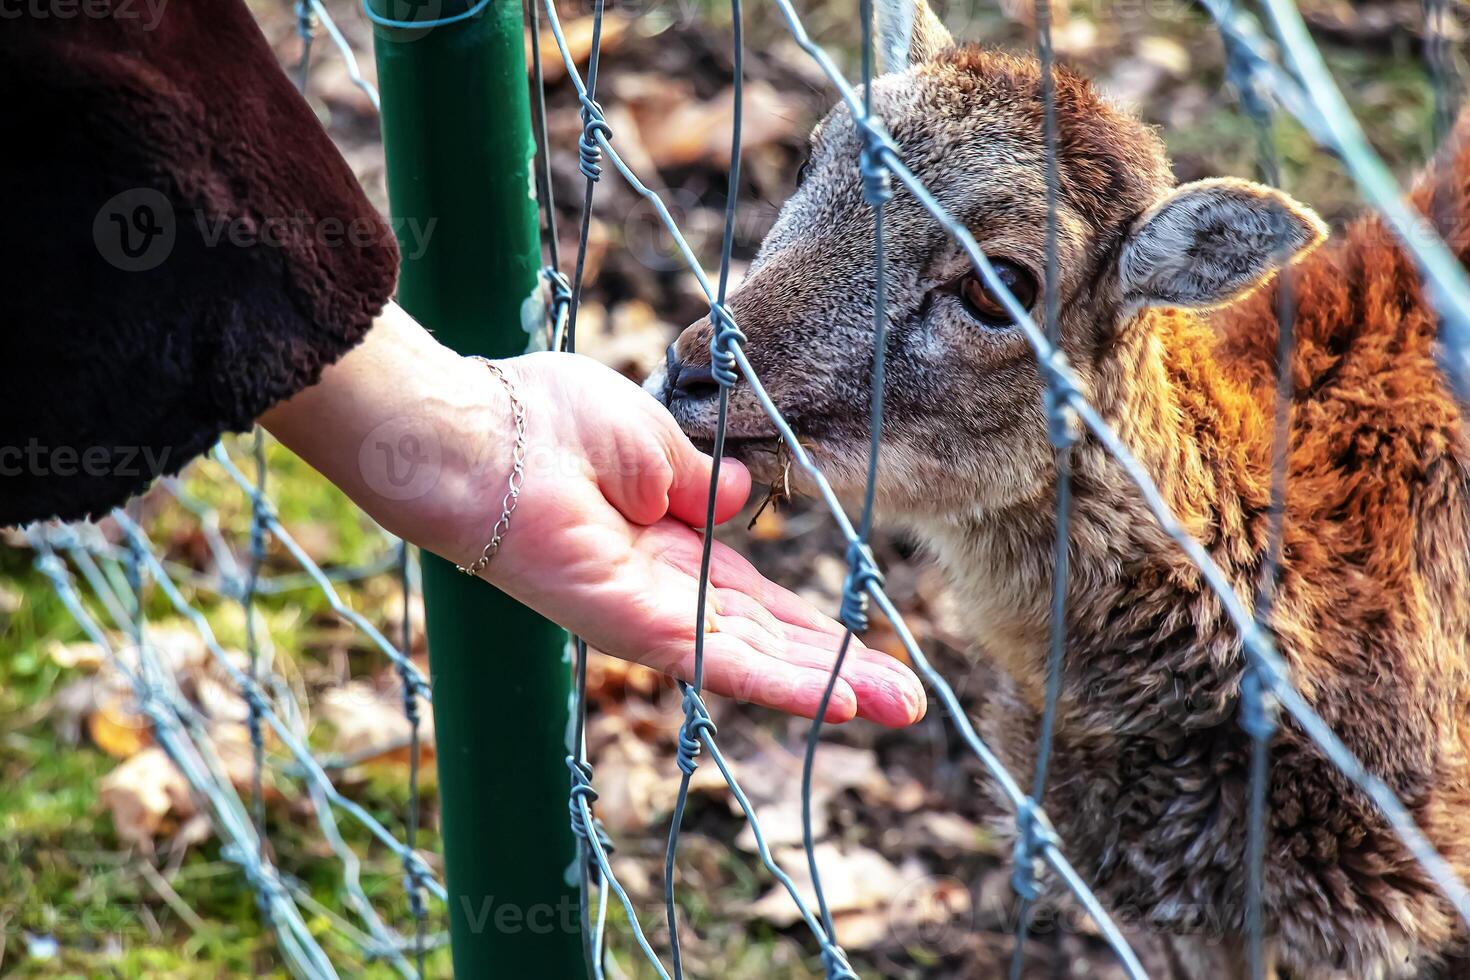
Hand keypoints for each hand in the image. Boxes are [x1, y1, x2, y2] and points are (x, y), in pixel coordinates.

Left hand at [473, 351, 925, 727]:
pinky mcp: (634, 628)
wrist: (484, 436)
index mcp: (669, 541)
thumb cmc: (550, 422)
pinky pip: (719, 659)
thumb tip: (747, 495)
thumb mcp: (656, 440)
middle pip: (768, 639)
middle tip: (906, 699)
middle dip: (840, 667)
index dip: (812, 624)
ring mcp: (649, 615)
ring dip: (828, 683)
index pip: (755, 598)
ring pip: (755, 658)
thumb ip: (705, 480)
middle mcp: (664, 590)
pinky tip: (835, 699)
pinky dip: (781, 680)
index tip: (868, 642)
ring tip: (897, 709)